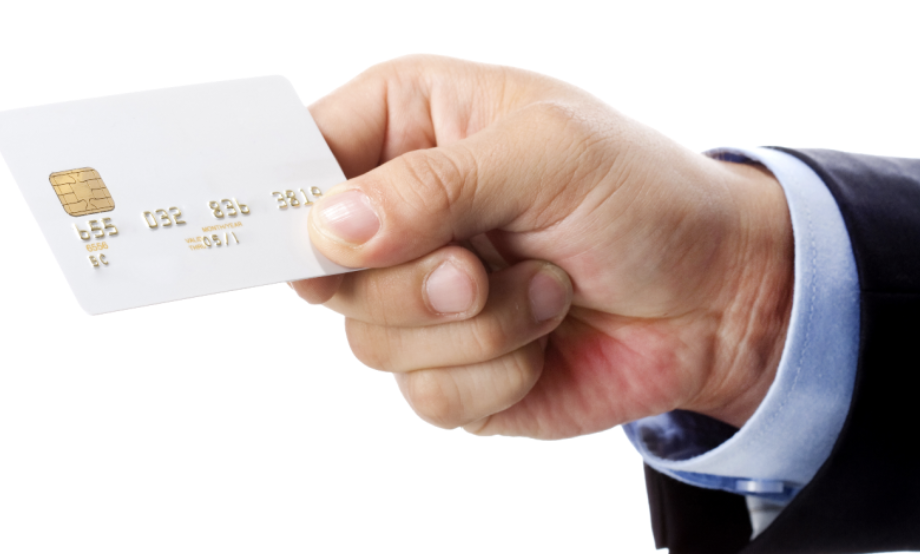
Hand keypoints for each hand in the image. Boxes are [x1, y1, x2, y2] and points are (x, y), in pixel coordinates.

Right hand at [292, 56, 792, 438]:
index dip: (291, 203)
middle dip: (413, 282)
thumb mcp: (549, 155)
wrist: (713, 296)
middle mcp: (401, 215)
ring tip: (545, 288)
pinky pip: (425, 394)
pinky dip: (496, 375)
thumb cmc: (643, 197)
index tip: (320, 239)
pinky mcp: (448, 367)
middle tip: (482, 265)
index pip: (300, 159)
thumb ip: (432, 185)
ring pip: (370, 343)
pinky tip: (544, 338)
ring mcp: (419, 298)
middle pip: (322, 270)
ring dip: (476, 328)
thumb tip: (328, 229)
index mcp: (408, 128)